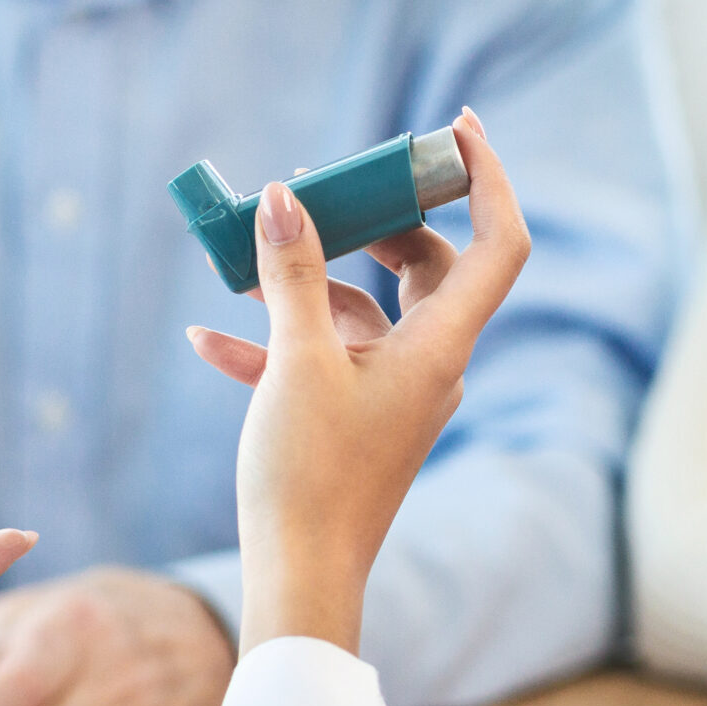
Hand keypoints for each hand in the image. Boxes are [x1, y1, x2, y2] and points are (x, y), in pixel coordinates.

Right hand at [187, 105, 528, 651]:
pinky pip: (326, 358)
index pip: (497, 242)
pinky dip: (278, 339)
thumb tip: (289, 199)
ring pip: (366, 308)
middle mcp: (431, 364)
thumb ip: (294, 275)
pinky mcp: (356, 418)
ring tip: (243, 254)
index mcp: (440, 346)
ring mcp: (394, 392)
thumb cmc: (309, 476)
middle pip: (426, 264)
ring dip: (308, 279)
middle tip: (321, 186)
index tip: (452, 126)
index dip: (485, 177)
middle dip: (373, 219)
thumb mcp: (297, 361)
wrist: (299, 580)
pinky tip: (209, 336)